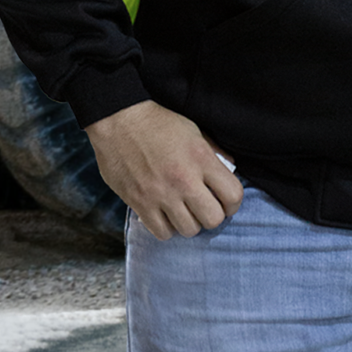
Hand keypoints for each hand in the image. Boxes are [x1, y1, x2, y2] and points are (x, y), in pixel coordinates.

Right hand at [84, 100, 242, 241]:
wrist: (118, 118)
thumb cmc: (157, 122)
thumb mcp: (192, 129)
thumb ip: (213, 150)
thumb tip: (230, 166)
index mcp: (200, 157)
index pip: (233, 195)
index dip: (232, 202)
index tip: (224, 200)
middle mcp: (184, 179)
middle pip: (213, 219)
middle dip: (212, 215)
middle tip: (202, 206)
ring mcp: (161, 193)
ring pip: (189, 230)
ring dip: (189, 222)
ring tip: (182, 209)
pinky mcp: (140, 203)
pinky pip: (163, 233)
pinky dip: (166, 227)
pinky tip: (164, 213)